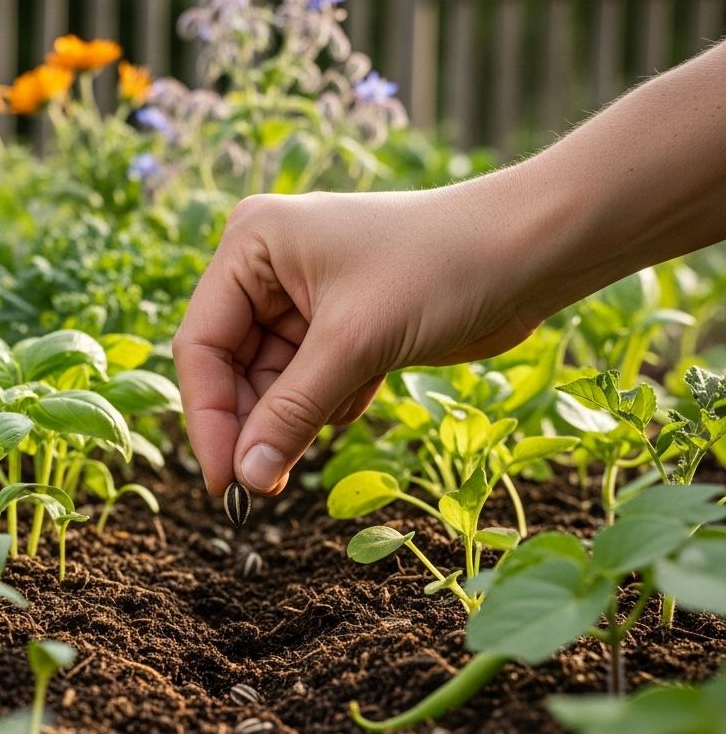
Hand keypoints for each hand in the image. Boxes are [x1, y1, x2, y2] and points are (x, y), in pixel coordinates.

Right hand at [172, 189, 538, 496]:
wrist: (531, 250)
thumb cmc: (441, 268)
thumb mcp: (354, 344)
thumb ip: (291, 414)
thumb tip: (244, 481)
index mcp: (253, 245)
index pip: (202, 343)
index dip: (208, 417)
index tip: (223, 482)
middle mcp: (269, 268)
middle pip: (231, 367)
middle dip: (251, 425)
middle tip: (262, 488)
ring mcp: (304, 298)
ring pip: (271, 382)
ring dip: (291, 420)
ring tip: (315, 443)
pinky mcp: (340, 326)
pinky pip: (309, 383)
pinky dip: (327, 404)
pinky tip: (361, 396)